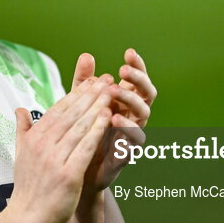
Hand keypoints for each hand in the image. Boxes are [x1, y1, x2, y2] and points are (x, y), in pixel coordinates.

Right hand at [9, 78, 112, 222]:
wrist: (27, 218)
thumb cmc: (28, 188)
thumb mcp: (20, 154)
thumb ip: (22, 130)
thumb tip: (19, 110)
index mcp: (33, 138)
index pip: (58, 110)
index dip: (76, 93)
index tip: (91, 81)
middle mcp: (42, 145)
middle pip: (71, 114)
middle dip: (90, 94)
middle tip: (106, 80)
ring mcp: (54, 159)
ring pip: (79, 127)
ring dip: (97, 107)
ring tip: (111, 94)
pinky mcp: (68, 174)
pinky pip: (85, 147)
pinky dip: (97, 131)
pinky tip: (109, 119)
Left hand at [72, 49, 156, 193]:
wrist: (76, 170)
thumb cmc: (82, 133)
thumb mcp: (79, 103)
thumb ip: (84, 81)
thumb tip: (86, 55)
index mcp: (125, 102)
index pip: (138, 80)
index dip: (137, 66)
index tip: (128, 52)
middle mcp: (133, 116)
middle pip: (147, 93)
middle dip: (138, 80)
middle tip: (123, 71)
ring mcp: (132, 134)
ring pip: (144, 114)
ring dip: (131, 100)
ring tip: (114, 90)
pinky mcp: (126, 152)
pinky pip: (134, 140)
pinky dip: (127, 128)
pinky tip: (114, 118)